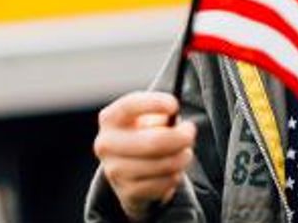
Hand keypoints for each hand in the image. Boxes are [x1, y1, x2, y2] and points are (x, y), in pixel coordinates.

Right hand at [93, 91, 196, 221]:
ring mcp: (114, 171)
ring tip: (183, 154)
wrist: (128, 171)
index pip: (129, 106)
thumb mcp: (147, 119)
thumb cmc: (142, 135)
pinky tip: (172, 171)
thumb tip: (175, 119)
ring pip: (163, 164)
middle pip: (153, 141)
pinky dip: (174, 177)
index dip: (154, 103)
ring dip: (181, 159)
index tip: (174, 105)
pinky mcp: (127, 192)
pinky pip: (163, 184)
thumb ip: (160, 115)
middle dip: (180, 137)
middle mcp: (106, 144)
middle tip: (190, 133)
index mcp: (109, 119)